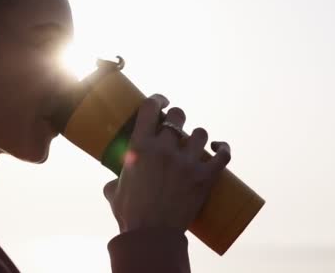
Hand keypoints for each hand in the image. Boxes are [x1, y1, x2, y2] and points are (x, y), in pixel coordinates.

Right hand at [103, 94, 230, 232]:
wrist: (151, 236)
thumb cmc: (130, 213)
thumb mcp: (115, 191)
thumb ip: (114, 181)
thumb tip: (112, 183)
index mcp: (140, 146)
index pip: (151, 107)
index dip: (159, 98)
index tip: (163, 101)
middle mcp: (164, 149)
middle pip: (178, 116)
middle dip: (178, 119)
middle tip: (176, 130)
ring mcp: (186, 162)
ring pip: (200, 133)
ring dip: (197, 137)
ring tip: (195, 145)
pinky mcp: (205, 177)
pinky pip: (223, 155)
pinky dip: (223, 149)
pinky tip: (219, 148)